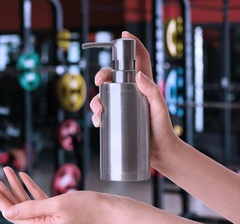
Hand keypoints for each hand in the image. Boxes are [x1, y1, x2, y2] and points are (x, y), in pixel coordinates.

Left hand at [0, 167, 116, 223]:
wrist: (107, 209)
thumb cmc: (88, 207)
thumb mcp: (57, 205)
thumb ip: (30, 207)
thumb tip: (8, 211)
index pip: (13, 213)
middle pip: (17, 207)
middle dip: (4, 191)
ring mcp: (49, 220)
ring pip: (26, 202)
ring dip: (16, 187)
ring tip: (6, 173)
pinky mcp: (55, 212)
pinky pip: (38, 200)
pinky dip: (30, 188)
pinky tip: (23, 178)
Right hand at [89, 31, 177, 168]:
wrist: (160, 154)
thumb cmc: (163, 130)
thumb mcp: (159, 110)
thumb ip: (152, 92)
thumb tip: (138, 75)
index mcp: (144, 86)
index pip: (139, 60)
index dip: (132, 45)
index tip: (123, 35)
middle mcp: (132, 93)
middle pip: (113, 77)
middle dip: (102, 75)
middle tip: (98, 81)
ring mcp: (123, 106)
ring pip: (103, 95)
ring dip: (95, 99)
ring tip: (97, 111)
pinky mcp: (117, 119)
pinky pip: (102, 114)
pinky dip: (96, 116)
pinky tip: (98, 122)